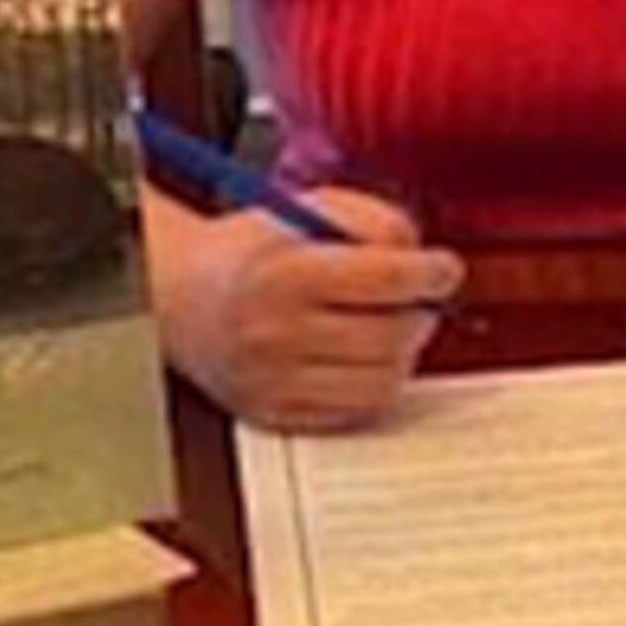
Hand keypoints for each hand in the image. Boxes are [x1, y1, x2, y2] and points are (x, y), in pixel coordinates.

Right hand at [160, 186, 461, 430]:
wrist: (183, 299)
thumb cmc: (252, 252)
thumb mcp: (307, 209)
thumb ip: (371, 219)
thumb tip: (419, 253)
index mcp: (286, 273)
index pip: (388, 278)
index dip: (432, 272)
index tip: (442, 269)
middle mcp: (277, 333)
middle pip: (392, 336)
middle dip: (419, 314)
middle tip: (415, 300)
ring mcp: (276, 382)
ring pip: (382, 383)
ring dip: (401, 355)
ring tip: (388, 329)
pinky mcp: (276, 415)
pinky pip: (355, 414)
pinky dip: (372, 387)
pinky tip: (361, 360)